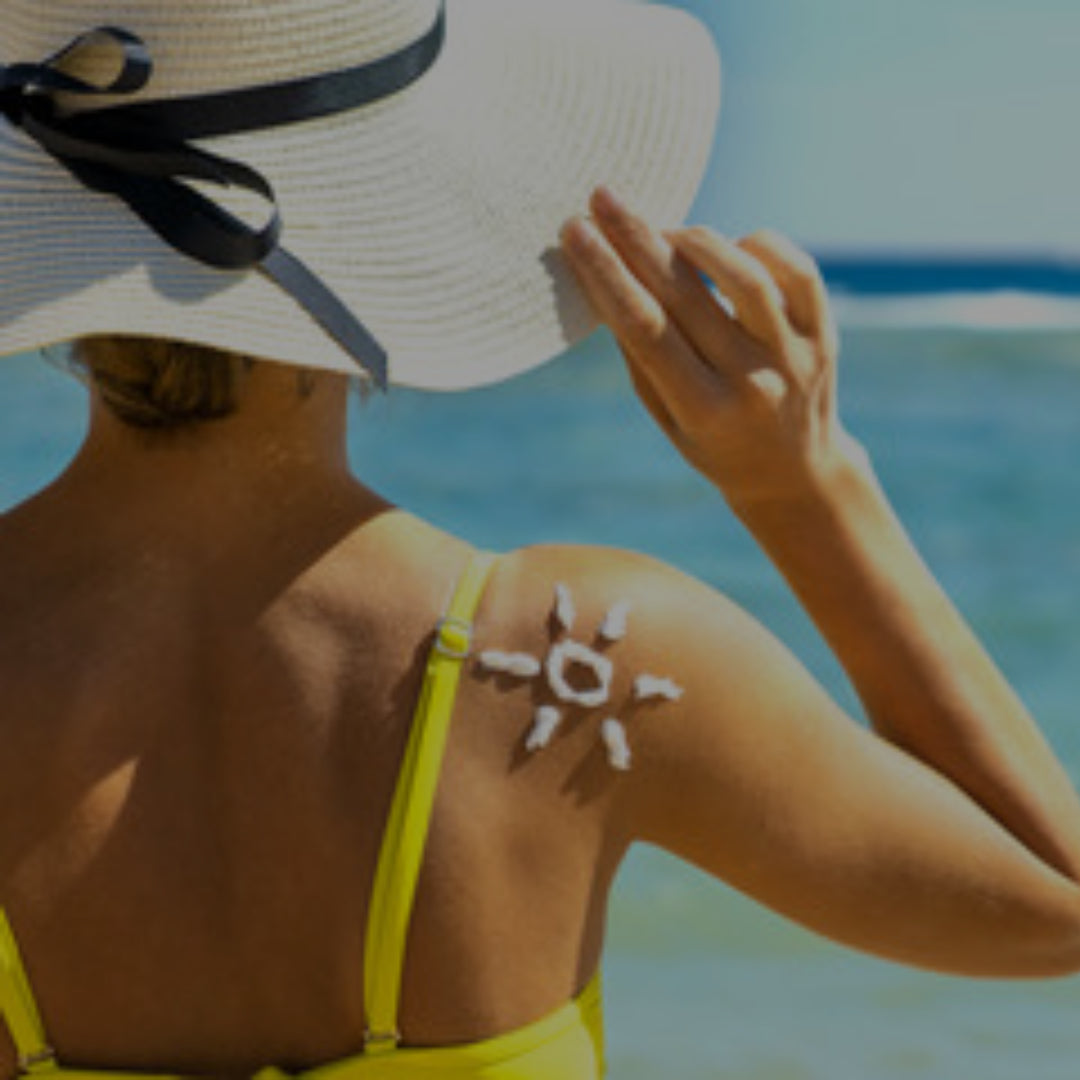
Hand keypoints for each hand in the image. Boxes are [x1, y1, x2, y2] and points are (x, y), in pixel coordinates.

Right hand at [561, 186, 864, 512]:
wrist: (795, 473)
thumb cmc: (714, 442)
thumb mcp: (667, 418)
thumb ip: (640, 356)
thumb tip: (604, 279)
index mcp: (705, 411)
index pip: (646, 328)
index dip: (607, 275)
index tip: (576, 233)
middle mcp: (753, 383)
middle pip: (686, 295)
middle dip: (635, 239)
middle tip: (602, 198)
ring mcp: (795, 356)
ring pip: (745, 276)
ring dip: (695, 241)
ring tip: (664, 229)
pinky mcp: (825, 333)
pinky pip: (795, 270)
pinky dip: (756, 245)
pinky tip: (726, 247)